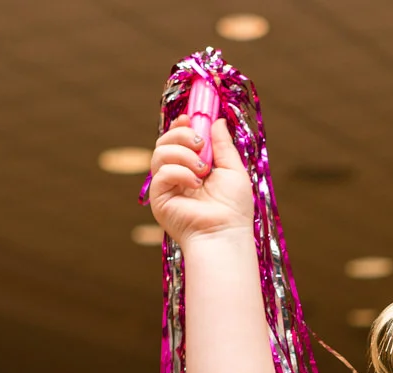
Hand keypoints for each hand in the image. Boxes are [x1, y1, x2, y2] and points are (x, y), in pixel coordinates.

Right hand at [147, 118, 253, 247]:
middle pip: (164, 142)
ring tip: (202, 171)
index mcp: (192, 169)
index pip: (177, 141)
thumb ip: (223, 145)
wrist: (226, 233)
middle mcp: (177, 177)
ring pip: (160, 153)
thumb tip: (218, 121)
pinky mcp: (159, 199)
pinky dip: (180, 173)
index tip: (189, 118)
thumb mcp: (232, 169)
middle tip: (201, 145)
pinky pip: (161, 174)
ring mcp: (166, 188)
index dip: (180, 126)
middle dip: (181, 136)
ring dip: (183, 155)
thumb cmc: (233, 208)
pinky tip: (195, 185)